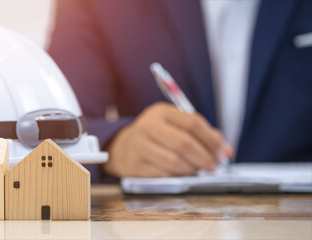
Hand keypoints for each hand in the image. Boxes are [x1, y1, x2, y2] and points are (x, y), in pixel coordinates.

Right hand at [104, 102, 233, 177]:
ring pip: (174, 162)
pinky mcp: (135, 165)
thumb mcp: (175, 126)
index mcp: (161, 112)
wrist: (122, 147)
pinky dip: (177, 176)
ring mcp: (139, 146)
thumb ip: (202, 134)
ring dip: (192, 169)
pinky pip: (163, 174)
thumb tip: (226, 151)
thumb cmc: (157, 136)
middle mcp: (148, 126)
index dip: (211, 139)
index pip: (192, 123)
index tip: (223, 152)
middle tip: (214, 166)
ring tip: (197, 170)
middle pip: (183, 143)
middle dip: (204, 157)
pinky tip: (181, 174)